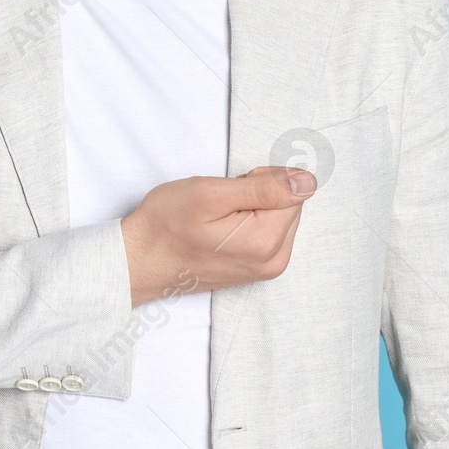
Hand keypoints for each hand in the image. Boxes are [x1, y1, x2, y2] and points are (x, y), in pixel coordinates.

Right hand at [119, 166, 316, 307]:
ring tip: (217, 216)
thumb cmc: (167, 224)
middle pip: (289, 205)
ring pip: (279, 216)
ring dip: (253, 207)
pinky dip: (249, 220)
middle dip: (259, 193)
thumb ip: (265, 188)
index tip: (230, 190)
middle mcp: (274, 261)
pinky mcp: (257, 269)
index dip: (260, 180)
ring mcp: (266, 269)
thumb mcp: (211, 194)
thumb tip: (308, 182)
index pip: (292, 191)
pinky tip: (221, 227)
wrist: (141, 259)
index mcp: (266, 243)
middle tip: (220, 202)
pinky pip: (268, 231)